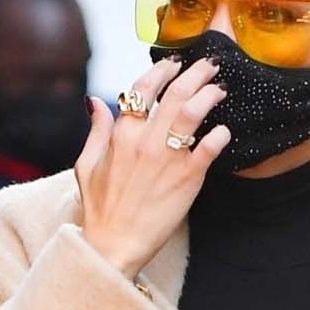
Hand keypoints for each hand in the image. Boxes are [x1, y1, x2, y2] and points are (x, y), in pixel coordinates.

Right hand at [74, 56, 230, 276]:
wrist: (114, 245)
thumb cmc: (100, 210)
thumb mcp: (87, 166)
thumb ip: (96, 131)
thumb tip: (96, 102)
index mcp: (121, 134)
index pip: (143, 87)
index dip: (162, 71)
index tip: (176, 63)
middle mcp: (144, 140)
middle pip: (175, 93)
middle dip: (196, 72)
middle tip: (210, 65)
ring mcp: (167, 158)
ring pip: (193, 112)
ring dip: (209, 94)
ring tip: (219, 88)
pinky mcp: (187, 178)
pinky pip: (209, 147)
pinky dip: (219, 134)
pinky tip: (223, 130)